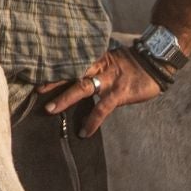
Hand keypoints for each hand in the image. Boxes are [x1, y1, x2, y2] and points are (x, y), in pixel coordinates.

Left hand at [37, 48, 160, 136]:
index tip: (37, 70)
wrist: (155, 63)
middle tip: (35, 89)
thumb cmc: (133, 63)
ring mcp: (108, 79)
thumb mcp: (111, 59)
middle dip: (53, 80)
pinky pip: (102, 109)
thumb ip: (96, 66)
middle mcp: (99, 66)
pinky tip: (84, 132)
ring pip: (82, 87)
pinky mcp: (118, 93)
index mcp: (95, 58)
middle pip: (71, 71)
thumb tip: (81, 75)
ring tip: (49, 110)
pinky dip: (92, 121)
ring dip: (64, 98)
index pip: (71, 61)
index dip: (55, 66)